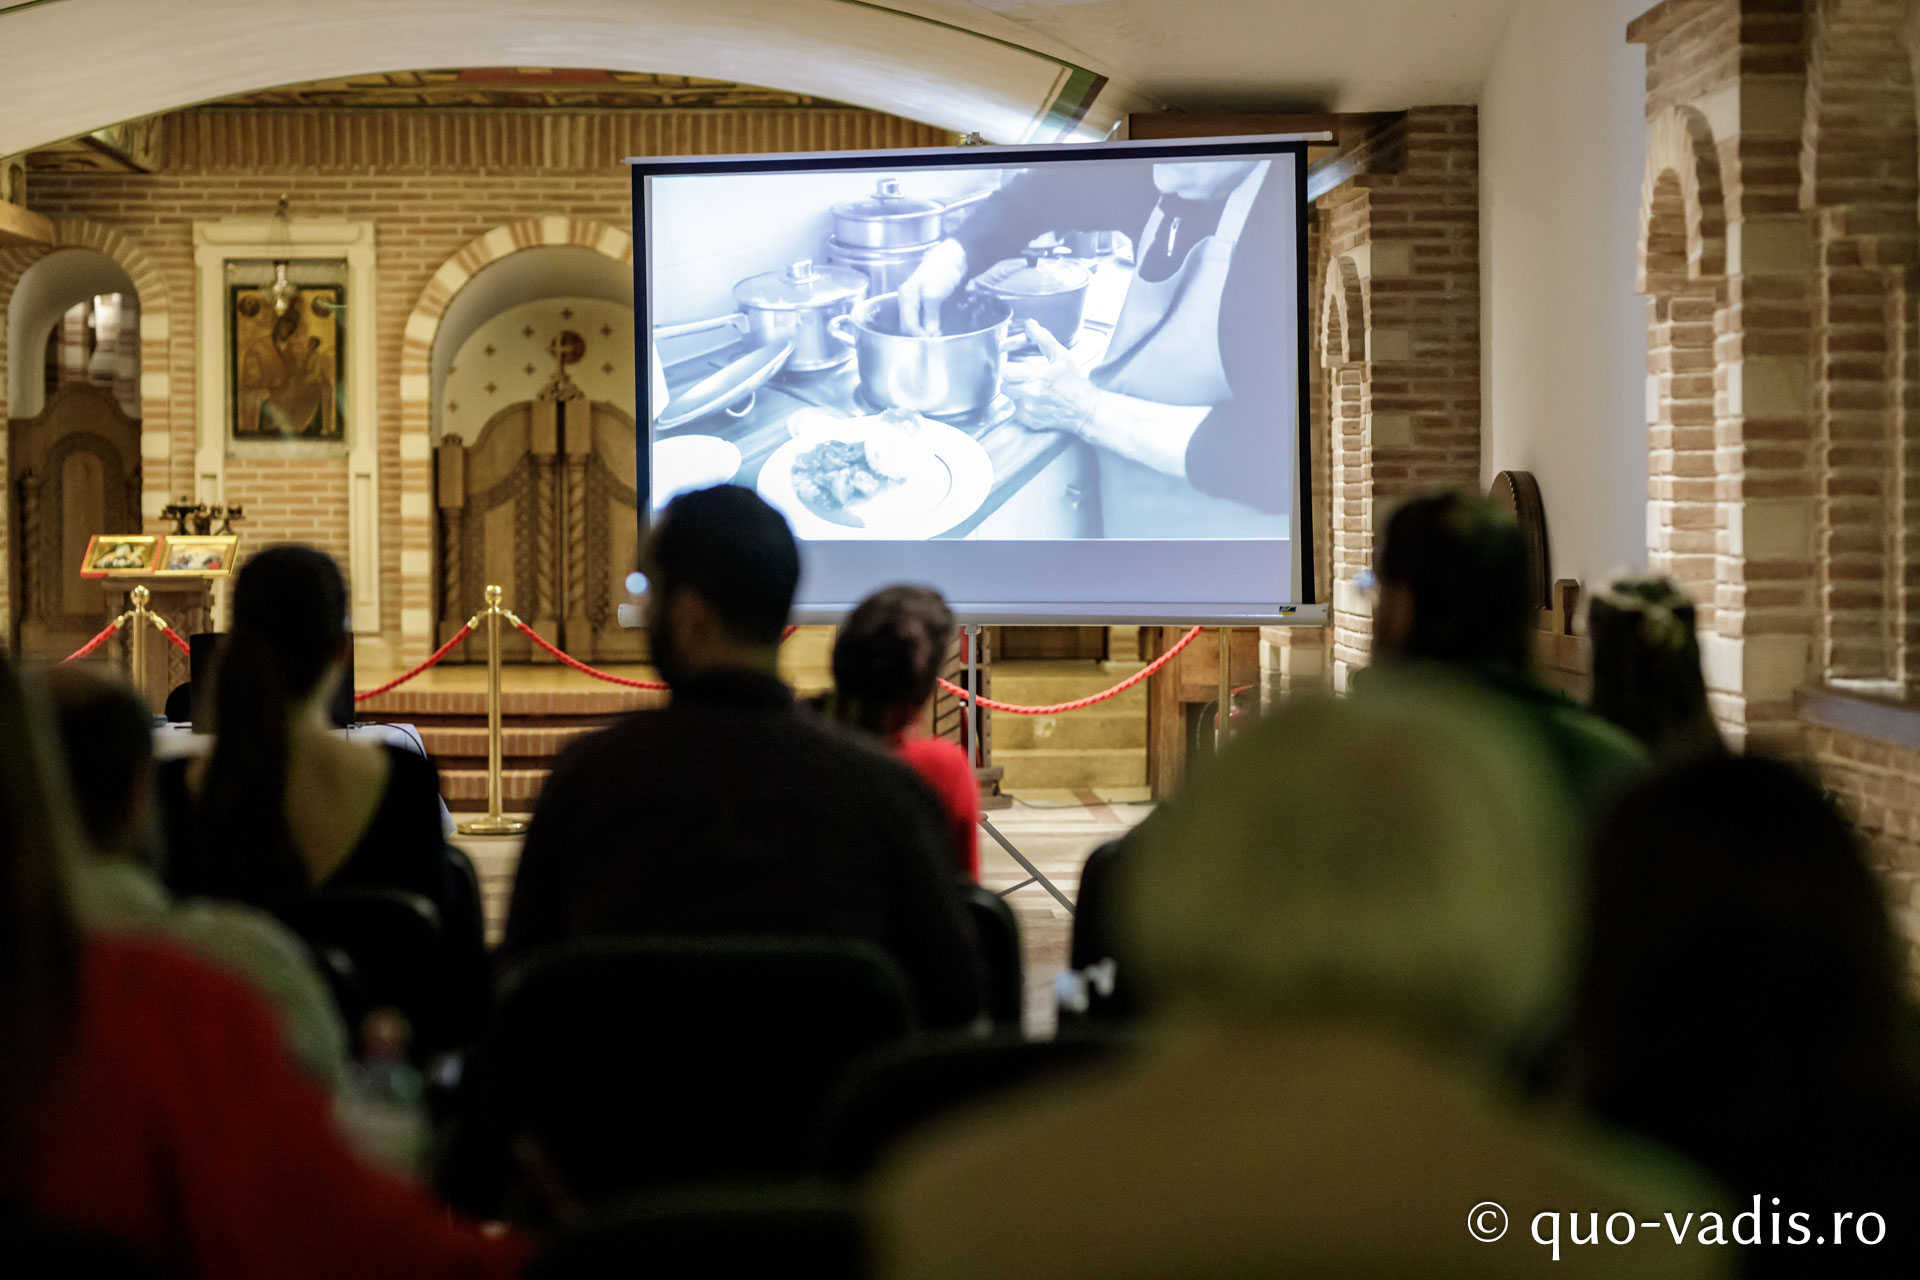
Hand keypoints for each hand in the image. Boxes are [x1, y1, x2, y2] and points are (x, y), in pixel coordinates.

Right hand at [898, 239, 968, 335]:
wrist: (954, 256)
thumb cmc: (943, 270)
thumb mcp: (935, 293)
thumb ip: (931, 314)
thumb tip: (931, 334)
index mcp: (906, 296)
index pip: (907, 324)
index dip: (919, 336)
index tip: (932, 343)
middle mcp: (907, 300)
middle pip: (909, 325)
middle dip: (920, 336)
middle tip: (935, 343)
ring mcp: (915, 301)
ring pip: (915, 323)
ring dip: (925, 332)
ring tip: (937, 339)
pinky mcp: (925, 302)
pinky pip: (922, 319)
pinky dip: (928, 326)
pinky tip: (937, 330)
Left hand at [1004, 320, 1097, 435]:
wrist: (1086, 410)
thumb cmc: (1075, 382)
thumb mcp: (1061, 356)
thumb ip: (1043, 338)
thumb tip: (1029, 324)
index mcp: (1037, 377)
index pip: (1006, 371)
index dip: (1010, 367)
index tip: (1017, 366)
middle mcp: (1031, 395)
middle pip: (1004, 385)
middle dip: (1012, 380)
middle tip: (1025, 377)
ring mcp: (1029, 411)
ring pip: (1010, 398)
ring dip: (1017, 393)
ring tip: (1033, 389)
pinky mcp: (1030, 422)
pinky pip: (1017, 412)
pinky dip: (1023, 406)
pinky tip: (1037, 401)